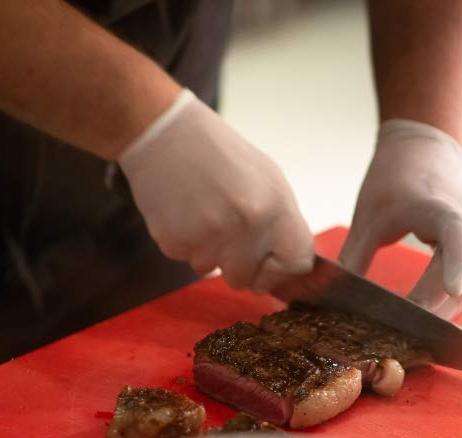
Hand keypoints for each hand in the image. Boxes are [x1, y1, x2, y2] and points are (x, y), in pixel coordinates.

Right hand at [118, 90, 314, 291]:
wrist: (166, 133)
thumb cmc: (220, 155)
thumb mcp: (268, 180)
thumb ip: (281, 224)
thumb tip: (287, 264)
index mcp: (275, 208)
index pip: (296, 264)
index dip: (282, 270)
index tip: (270, 265)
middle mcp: (245, 226)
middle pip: (249, 280)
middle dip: (240, 265)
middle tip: (227, 233)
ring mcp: (208, 236)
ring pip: (213, 271)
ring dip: (209, 252)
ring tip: (203, 213)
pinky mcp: (174, 241)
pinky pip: (185, 259)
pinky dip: (185, 242)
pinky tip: (184, 212)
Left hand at [339, 120, 461, 318]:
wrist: (423, 150)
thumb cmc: (393, 178)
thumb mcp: (367, 217)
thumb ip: (355, 258)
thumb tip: (335, 301)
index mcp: (439, 210)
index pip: (456, 237)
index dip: (455, 264)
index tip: (449, 290)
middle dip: (440, 307)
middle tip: (411, 337)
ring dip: (447, 311)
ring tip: (419, 339)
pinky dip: (450, 304)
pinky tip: (428, 322)